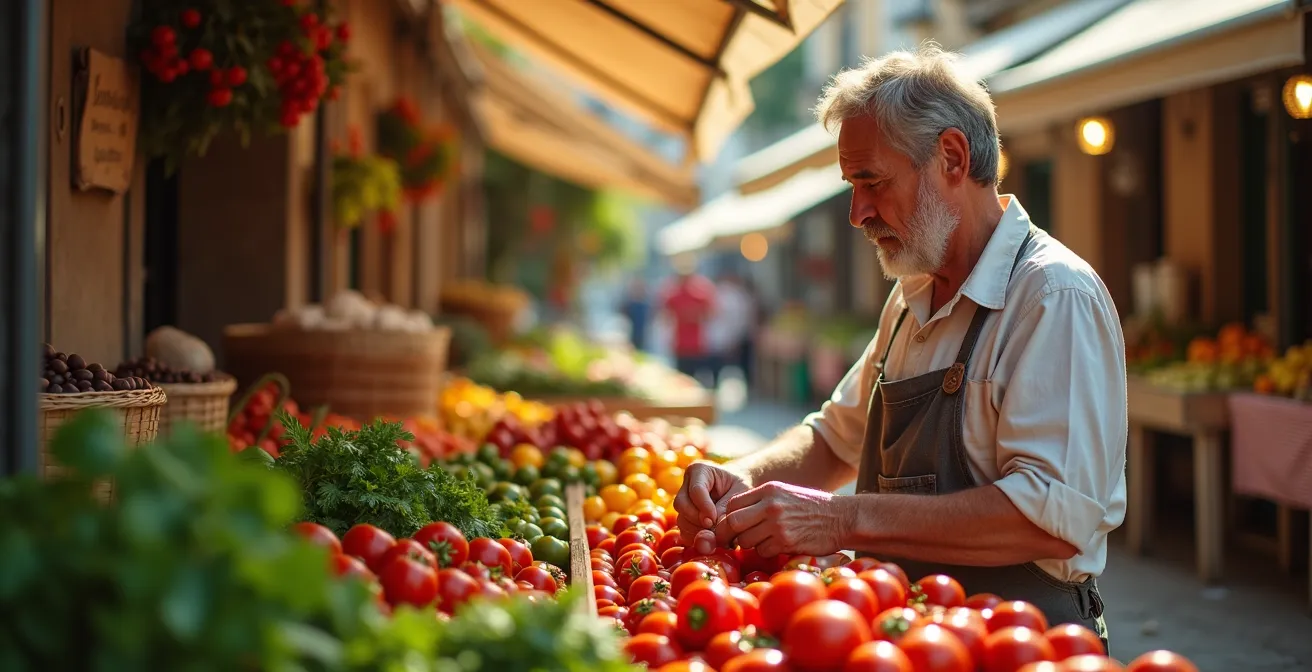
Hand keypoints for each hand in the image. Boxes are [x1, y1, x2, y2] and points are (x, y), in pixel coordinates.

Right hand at [673, 462, 749, 554]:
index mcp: (699, 470)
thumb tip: (709, 533)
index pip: (696, 490)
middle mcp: (686, 483)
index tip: (715, 520)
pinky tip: (710, 538)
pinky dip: (695, 537)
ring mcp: (683, 500)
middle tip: (714, 528)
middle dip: (697, 520)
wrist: (741, 491)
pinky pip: (683, 530)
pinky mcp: (685, 516)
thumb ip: (724, 511)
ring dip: (696, 531)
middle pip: (681, 504)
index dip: (704, 507)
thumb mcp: (739, 494)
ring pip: (680, 518)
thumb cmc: (742, 488)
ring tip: (715, 534)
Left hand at [715, 482, 849, 557]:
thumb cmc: (811, 507)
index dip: (726, 517)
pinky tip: (776, 547)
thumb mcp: (785, 493)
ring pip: (745, 540)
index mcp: (768, 490)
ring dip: (748, 545)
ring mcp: (778, 524)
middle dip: (727, 535)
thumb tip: (733, 516)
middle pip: (732, 522)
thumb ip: (761, 501)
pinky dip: (765, 552)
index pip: (732, 504)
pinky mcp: (786, 542)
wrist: (842, 517)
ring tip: (760, 542)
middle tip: (729, 542)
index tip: (729, 527)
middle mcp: (770, 505)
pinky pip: (762, 551)